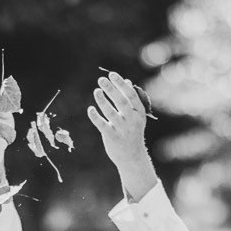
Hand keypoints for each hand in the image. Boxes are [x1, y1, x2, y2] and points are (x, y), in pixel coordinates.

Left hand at [88, 72, 156, 201]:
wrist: (132, 156)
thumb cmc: (132, 132)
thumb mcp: (136, 116)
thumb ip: (131, 100)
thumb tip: (127, 82)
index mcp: (139, 113)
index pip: (131, 95)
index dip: (121, 84)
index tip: (112, 74)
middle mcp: (132, 120)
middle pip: (121, 102)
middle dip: (111, 89)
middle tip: (101, 79)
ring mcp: (122, 129)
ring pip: (111, 113)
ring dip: (103, 101)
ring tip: (97, 91)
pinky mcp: (112, 137)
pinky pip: (102, 125)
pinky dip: (96, 117)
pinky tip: (90, 109)